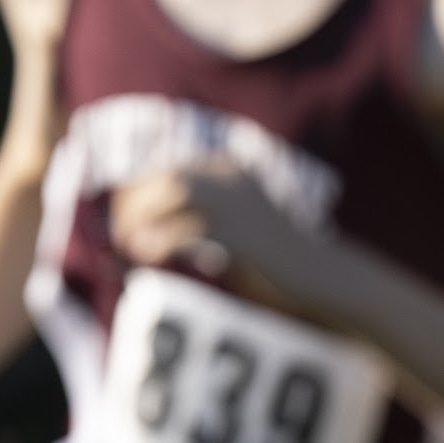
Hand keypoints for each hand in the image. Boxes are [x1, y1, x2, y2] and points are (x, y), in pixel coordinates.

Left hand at [110, 163, 325, 311]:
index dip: (138, 192)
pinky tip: (149, 256)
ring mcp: (243, 204)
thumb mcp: (232, 226)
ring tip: (132, 244)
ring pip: (177, 189)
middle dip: (135, 203)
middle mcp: (236, 179)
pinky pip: (192, 228)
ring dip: (143, 215)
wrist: (320, 275)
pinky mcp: (246, 235)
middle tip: (123, 236)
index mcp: (232, 170)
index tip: (125, 222)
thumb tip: (136, 227)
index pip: (169, 167)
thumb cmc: (272, 259)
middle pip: (168, 175)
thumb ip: (195, 218)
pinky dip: (162, 240)